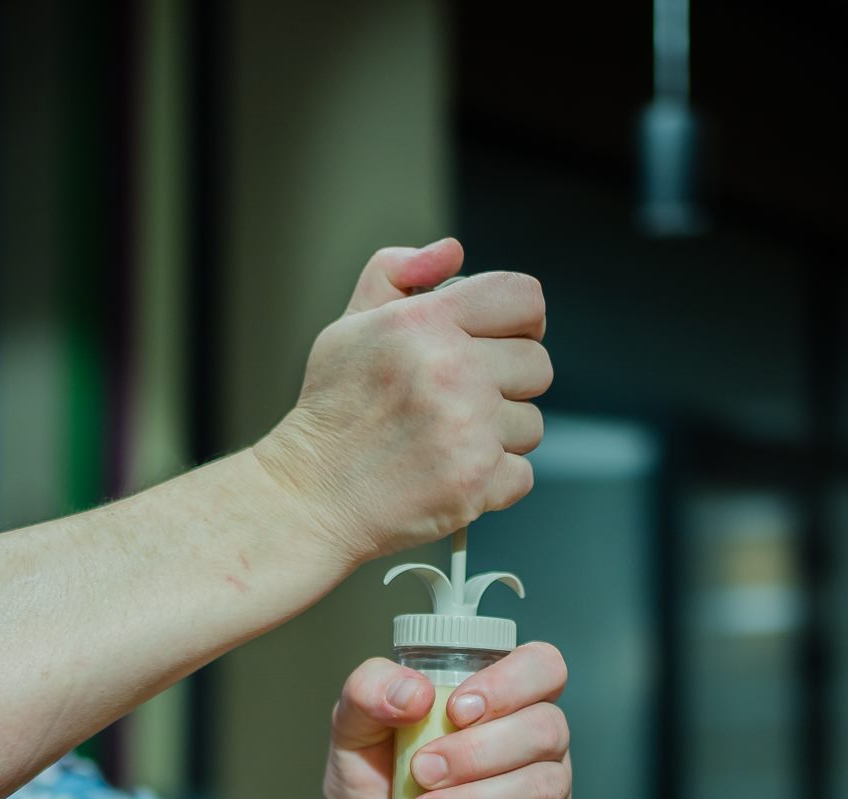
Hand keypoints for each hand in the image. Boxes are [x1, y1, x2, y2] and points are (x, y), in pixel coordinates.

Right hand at [254, 238, 551, 568]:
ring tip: (448, 440)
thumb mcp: (350, 327)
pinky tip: (450, 471)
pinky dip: (494, 480)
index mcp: (424, 323)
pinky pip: (522, 473)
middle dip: (508, 383)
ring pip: (531, 423)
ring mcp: (467, 428)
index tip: (508, 338)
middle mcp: (451, 370)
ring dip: (499, 435)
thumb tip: (450, 253)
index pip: (524, 298)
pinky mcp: (476, 481)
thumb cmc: (332, 413)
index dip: (524, 318)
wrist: (310, 496)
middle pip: (537, 365)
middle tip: (462, 400)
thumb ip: (396, 275)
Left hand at [322, 642, 571, 798]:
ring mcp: (549, 785)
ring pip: (542, 786)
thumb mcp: (354, 724)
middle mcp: (538, 734)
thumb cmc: (374, 770)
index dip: (510, 684)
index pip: (542, 666)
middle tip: (421, 773)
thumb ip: (369, 690)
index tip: (456, 712)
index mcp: (504, 692)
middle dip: (477, 754)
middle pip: (544, 729)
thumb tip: (415, 693)